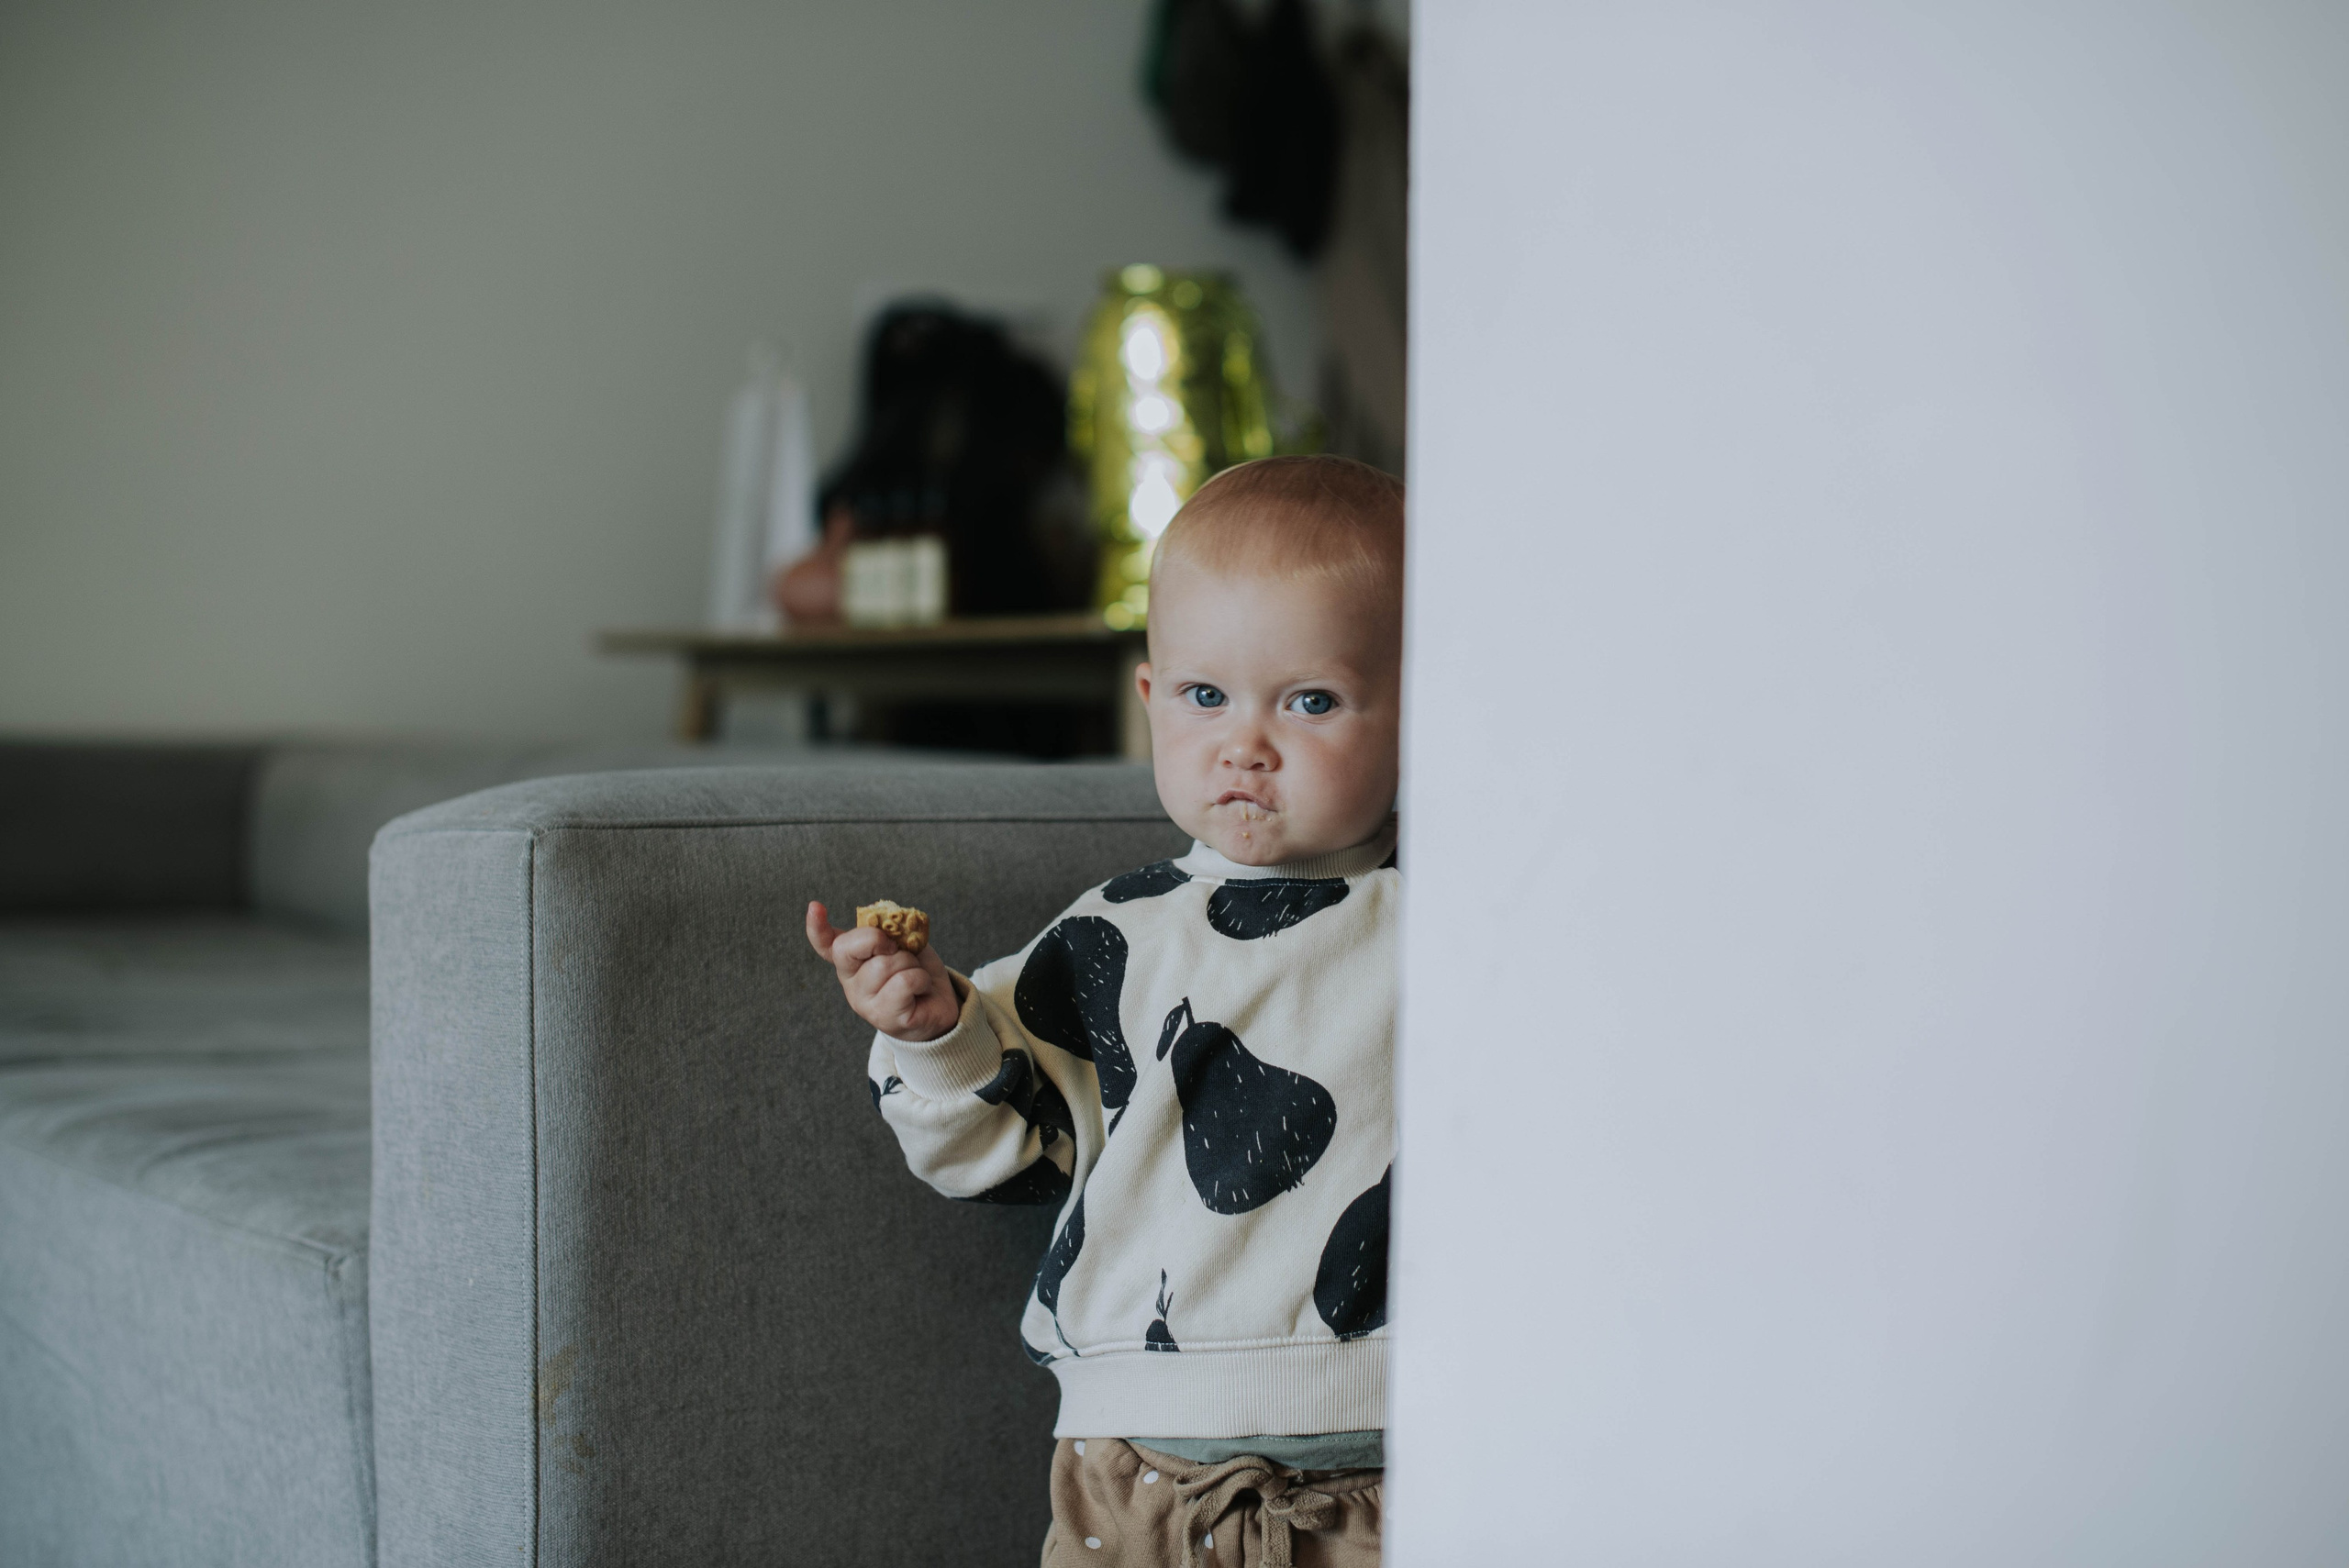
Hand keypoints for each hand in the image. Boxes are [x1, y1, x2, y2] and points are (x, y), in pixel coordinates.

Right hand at [805, 901, 960, 1041]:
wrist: (941, 1004)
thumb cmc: (917, 970)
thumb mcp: (904, 944)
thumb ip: (889, 933)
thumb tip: (884, 925)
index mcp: (852, 960)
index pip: (826, 944)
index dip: (817, 927)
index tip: (815, 907)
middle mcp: (851, 982)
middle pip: (853, 948)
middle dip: (880, 939)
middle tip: (898, 950)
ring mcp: (864, 1002)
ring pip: (885, 964)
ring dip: (910, 963)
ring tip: (914, 975)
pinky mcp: (884, 1017)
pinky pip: (904, 981)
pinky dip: (921, 979)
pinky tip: (920, 989)